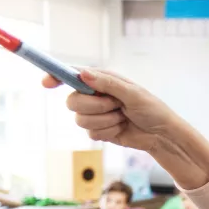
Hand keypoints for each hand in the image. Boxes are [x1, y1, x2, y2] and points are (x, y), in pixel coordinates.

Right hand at [43, 68, 178, 152]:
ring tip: (122, 117)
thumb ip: (108, 84)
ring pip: (80, 119)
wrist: (161, 134)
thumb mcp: (133, 93)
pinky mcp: (98, 130)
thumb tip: (83, 74)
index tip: (47, 83)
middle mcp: (95, 95)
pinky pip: (91, 133)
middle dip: (94, 106)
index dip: (56, 77)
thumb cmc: (152, 109)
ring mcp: (95, 113)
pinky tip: (121, 128)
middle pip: (72, 101)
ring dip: (105, 120)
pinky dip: (108, 131)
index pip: (72, 75)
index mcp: (102, 80)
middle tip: (115, 105)